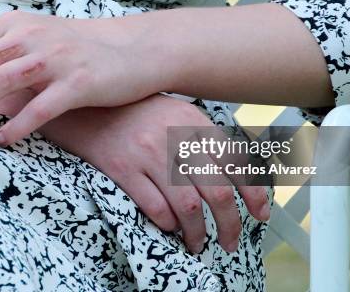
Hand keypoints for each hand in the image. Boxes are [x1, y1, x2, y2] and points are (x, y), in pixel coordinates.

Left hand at [0, 11, 157, 143]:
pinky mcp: (79, 81)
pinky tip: (1, 140)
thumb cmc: (76, 51)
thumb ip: (0, 53)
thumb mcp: (34, 40)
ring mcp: (55, 58)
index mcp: (14, 25)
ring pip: (2, 81)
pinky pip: (41, 106)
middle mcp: (31, 36)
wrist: (130, 51)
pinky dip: (17, 124)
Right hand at [39, 94, 270, 253]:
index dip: (254, 194)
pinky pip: (155, 207)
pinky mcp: (123, 169)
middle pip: (217, 192)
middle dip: (231, 224)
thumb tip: (236, 174)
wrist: (88, 104)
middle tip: (231, 241)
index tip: (260, 214)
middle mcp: (175, 137)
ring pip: (188, 206)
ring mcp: (149, 154)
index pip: (236, 163)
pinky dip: (168, 224)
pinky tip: (170, 227)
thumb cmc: (136, 112)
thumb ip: (204, 138)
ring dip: (198, 233)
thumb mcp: (176, 114)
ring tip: (199, 244)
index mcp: (194, 122)